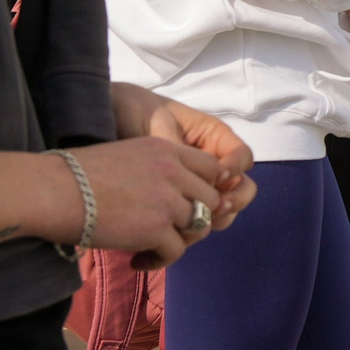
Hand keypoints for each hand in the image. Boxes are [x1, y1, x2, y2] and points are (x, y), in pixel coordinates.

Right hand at [67, 135, 226, 269]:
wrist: (53, 190)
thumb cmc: (75, 174)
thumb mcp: (126, 155)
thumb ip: (154, 168)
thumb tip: (162, 193)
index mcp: (167, 149)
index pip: (211, 168)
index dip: (203, 188)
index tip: (185, 203)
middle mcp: (175, 172)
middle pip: (211, 199)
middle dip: (196, 217)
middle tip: (170, 231)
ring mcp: (169, 200)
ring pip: (199, 226)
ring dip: (178, 241)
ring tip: (152, 249)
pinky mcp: (157, 228)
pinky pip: (176, 251)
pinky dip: (159, 261)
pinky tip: (137, 262)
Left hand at [112, 85, 256, 229]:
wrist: (108, 120)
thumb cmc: (138, 112)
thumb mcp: (159, 124)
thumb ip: (178, 148)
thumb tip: (190, 176)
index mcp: (213, 140)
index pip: (242, 157)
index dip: (235, 169)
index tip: (218, 177)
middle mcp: (210, 166)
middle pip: (240, 189)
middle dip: (232, 202)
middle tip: (215, 209)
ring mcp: (195, 187)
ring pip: (220, 211)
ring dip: (211, 222)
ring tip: (189, 228)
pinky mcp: (176, 205)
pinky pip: (192, 222)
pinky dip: (186, 233)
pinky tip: (168, 236)